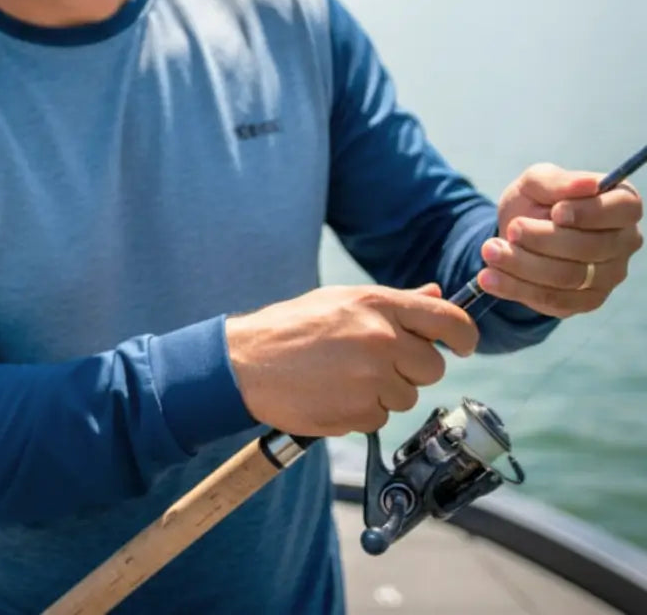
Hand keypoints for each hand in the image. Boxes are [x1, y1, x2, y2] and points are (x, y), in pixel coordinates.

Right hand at [225, 284, 477, 436]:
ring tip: (344, 377)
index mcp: (378, 304)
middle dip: (412, 369)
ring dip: (384, 392)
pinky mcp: (360, 412)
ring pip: (407, 396)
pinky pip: (381, 418)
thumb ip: (395, 302)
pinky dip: (362, 412)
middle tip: (376, 363)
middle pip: (432, 367)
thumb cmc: (294, 327)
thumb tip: (436, 293)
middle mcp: (381, 339)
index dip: (465, 336)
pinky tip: (333, 394)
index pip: (450, 320)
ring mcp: (372, 378)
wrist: (247, 361)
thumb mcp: (342, 301)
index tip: (463, 346)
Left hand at [479, 163, 642, 317]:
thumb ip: (558, 181)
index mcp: (620, 206)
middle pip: (591, 247)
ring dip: (524, 264)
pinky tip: (488, 277)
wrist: (514, 233)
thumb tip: (590, 184)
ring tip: (489, 250)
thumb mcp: (536, 182)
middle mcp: (622, 243)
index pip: (622, 209)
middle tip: (512, 229)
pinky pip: (552, 299)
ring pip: (569, 277)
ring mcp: (607, 277)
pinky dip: (516, 288)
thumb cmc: (535, 201)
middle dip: (545, 239)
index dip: (590, 212)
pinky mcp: (582, 301)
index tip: (556, 212)